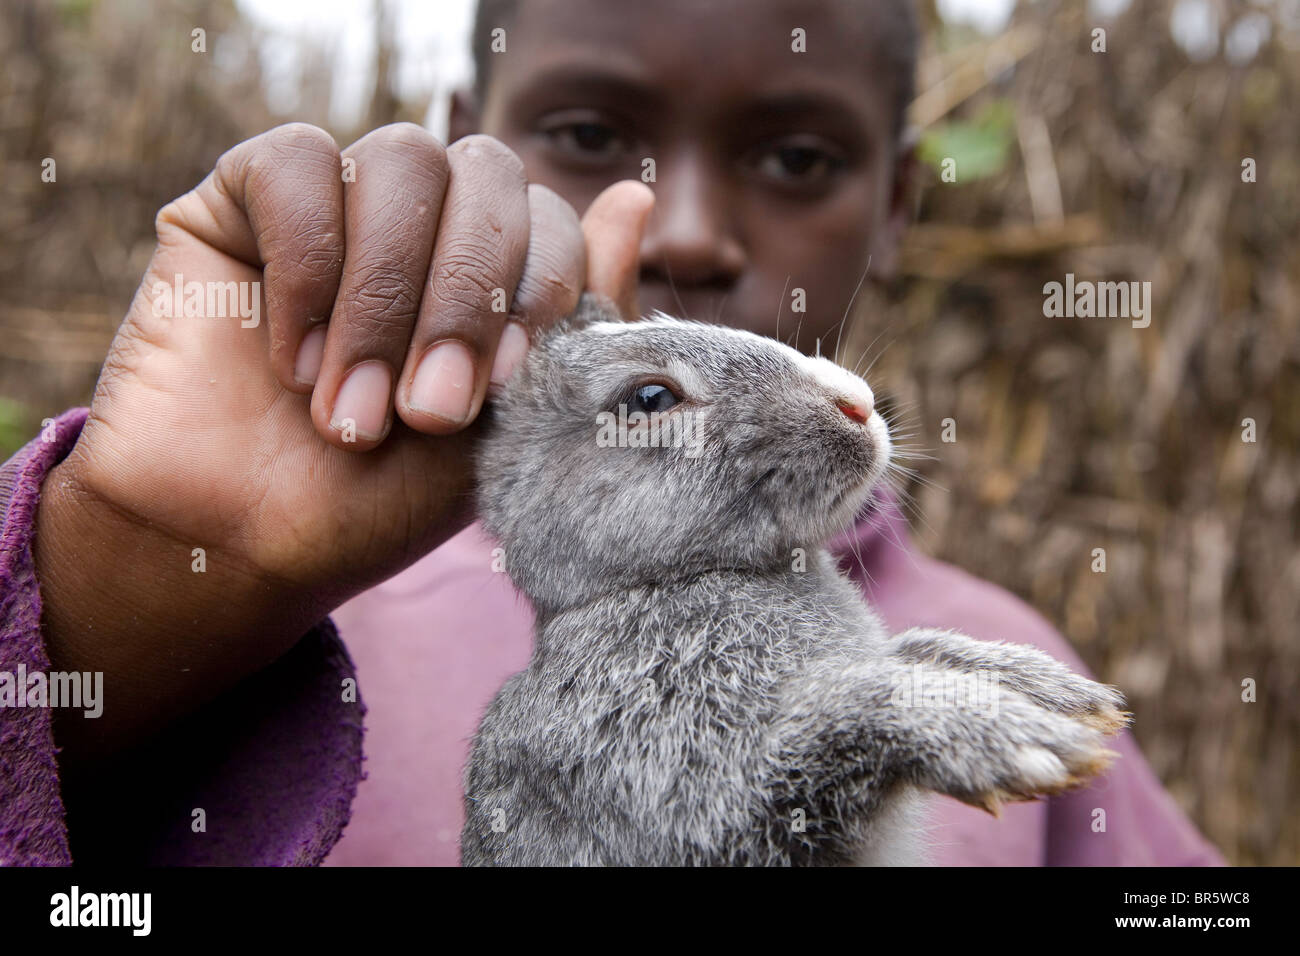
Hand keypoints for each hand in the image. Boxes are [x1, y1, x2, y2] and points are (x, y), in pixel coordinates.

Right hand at [34, 123, 652, 756]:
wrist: (241, 544)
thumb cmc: (381, 497)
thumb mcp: (508, 425)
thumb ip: (579, 319)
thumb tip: (635, 200)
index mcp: (495, 268)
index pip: (551, 216)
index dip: (544, 288)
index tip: (508, 387)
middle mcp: (426, 221)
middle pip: (487, 173)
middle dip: (468, 299)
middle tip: (430, 410)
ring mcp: (341, 201)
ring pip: (403, 161)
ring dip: (386, 298)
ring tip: (352, 412)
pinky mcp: (245, 196)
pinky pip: (296, 163)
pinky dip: (307, 265)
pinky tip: (293, 358)